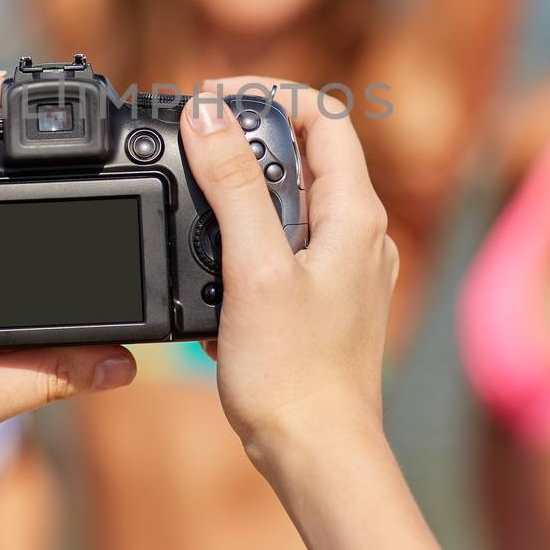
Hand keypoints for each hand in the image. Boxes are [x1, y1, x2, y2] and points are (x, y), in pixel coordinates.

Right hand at [180, 79, 398, 467]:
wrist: (317, 456)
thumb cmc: (296, 374)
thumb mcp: (253, 267)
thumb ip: (232, 185)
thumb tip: (208, 113)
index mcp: (355, 214)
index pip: (321, 114)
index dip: (264, 94)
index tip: (210, 100)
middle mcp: (359, 234)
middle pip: (302, 152)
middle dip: (242, 142)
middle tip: (191, 149)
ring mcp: (344, 269)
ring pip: (289, 201)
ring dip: (239, 195)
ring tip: (196, 215)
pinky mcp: (323, 301)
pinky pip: (282, 246)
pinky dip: (243, 242)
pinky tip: (213, 273)